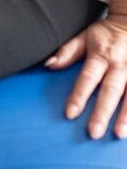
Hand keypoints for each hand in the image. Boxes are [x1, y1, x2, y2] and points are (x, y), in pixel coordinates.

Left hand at [45, 13, 126, 137]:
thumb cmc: (105, 34)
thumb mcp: (84, 36)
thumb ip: (68, 52)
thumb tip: (49, 65)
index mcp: (101, 55)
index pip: (88, 77)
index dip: (78, 96)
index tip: (70, 113)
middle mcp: (120, 65)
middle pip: (111, 90)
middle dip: (102, 112)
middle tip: (93, 132)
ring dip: (126, 117)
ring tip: (119, 134)